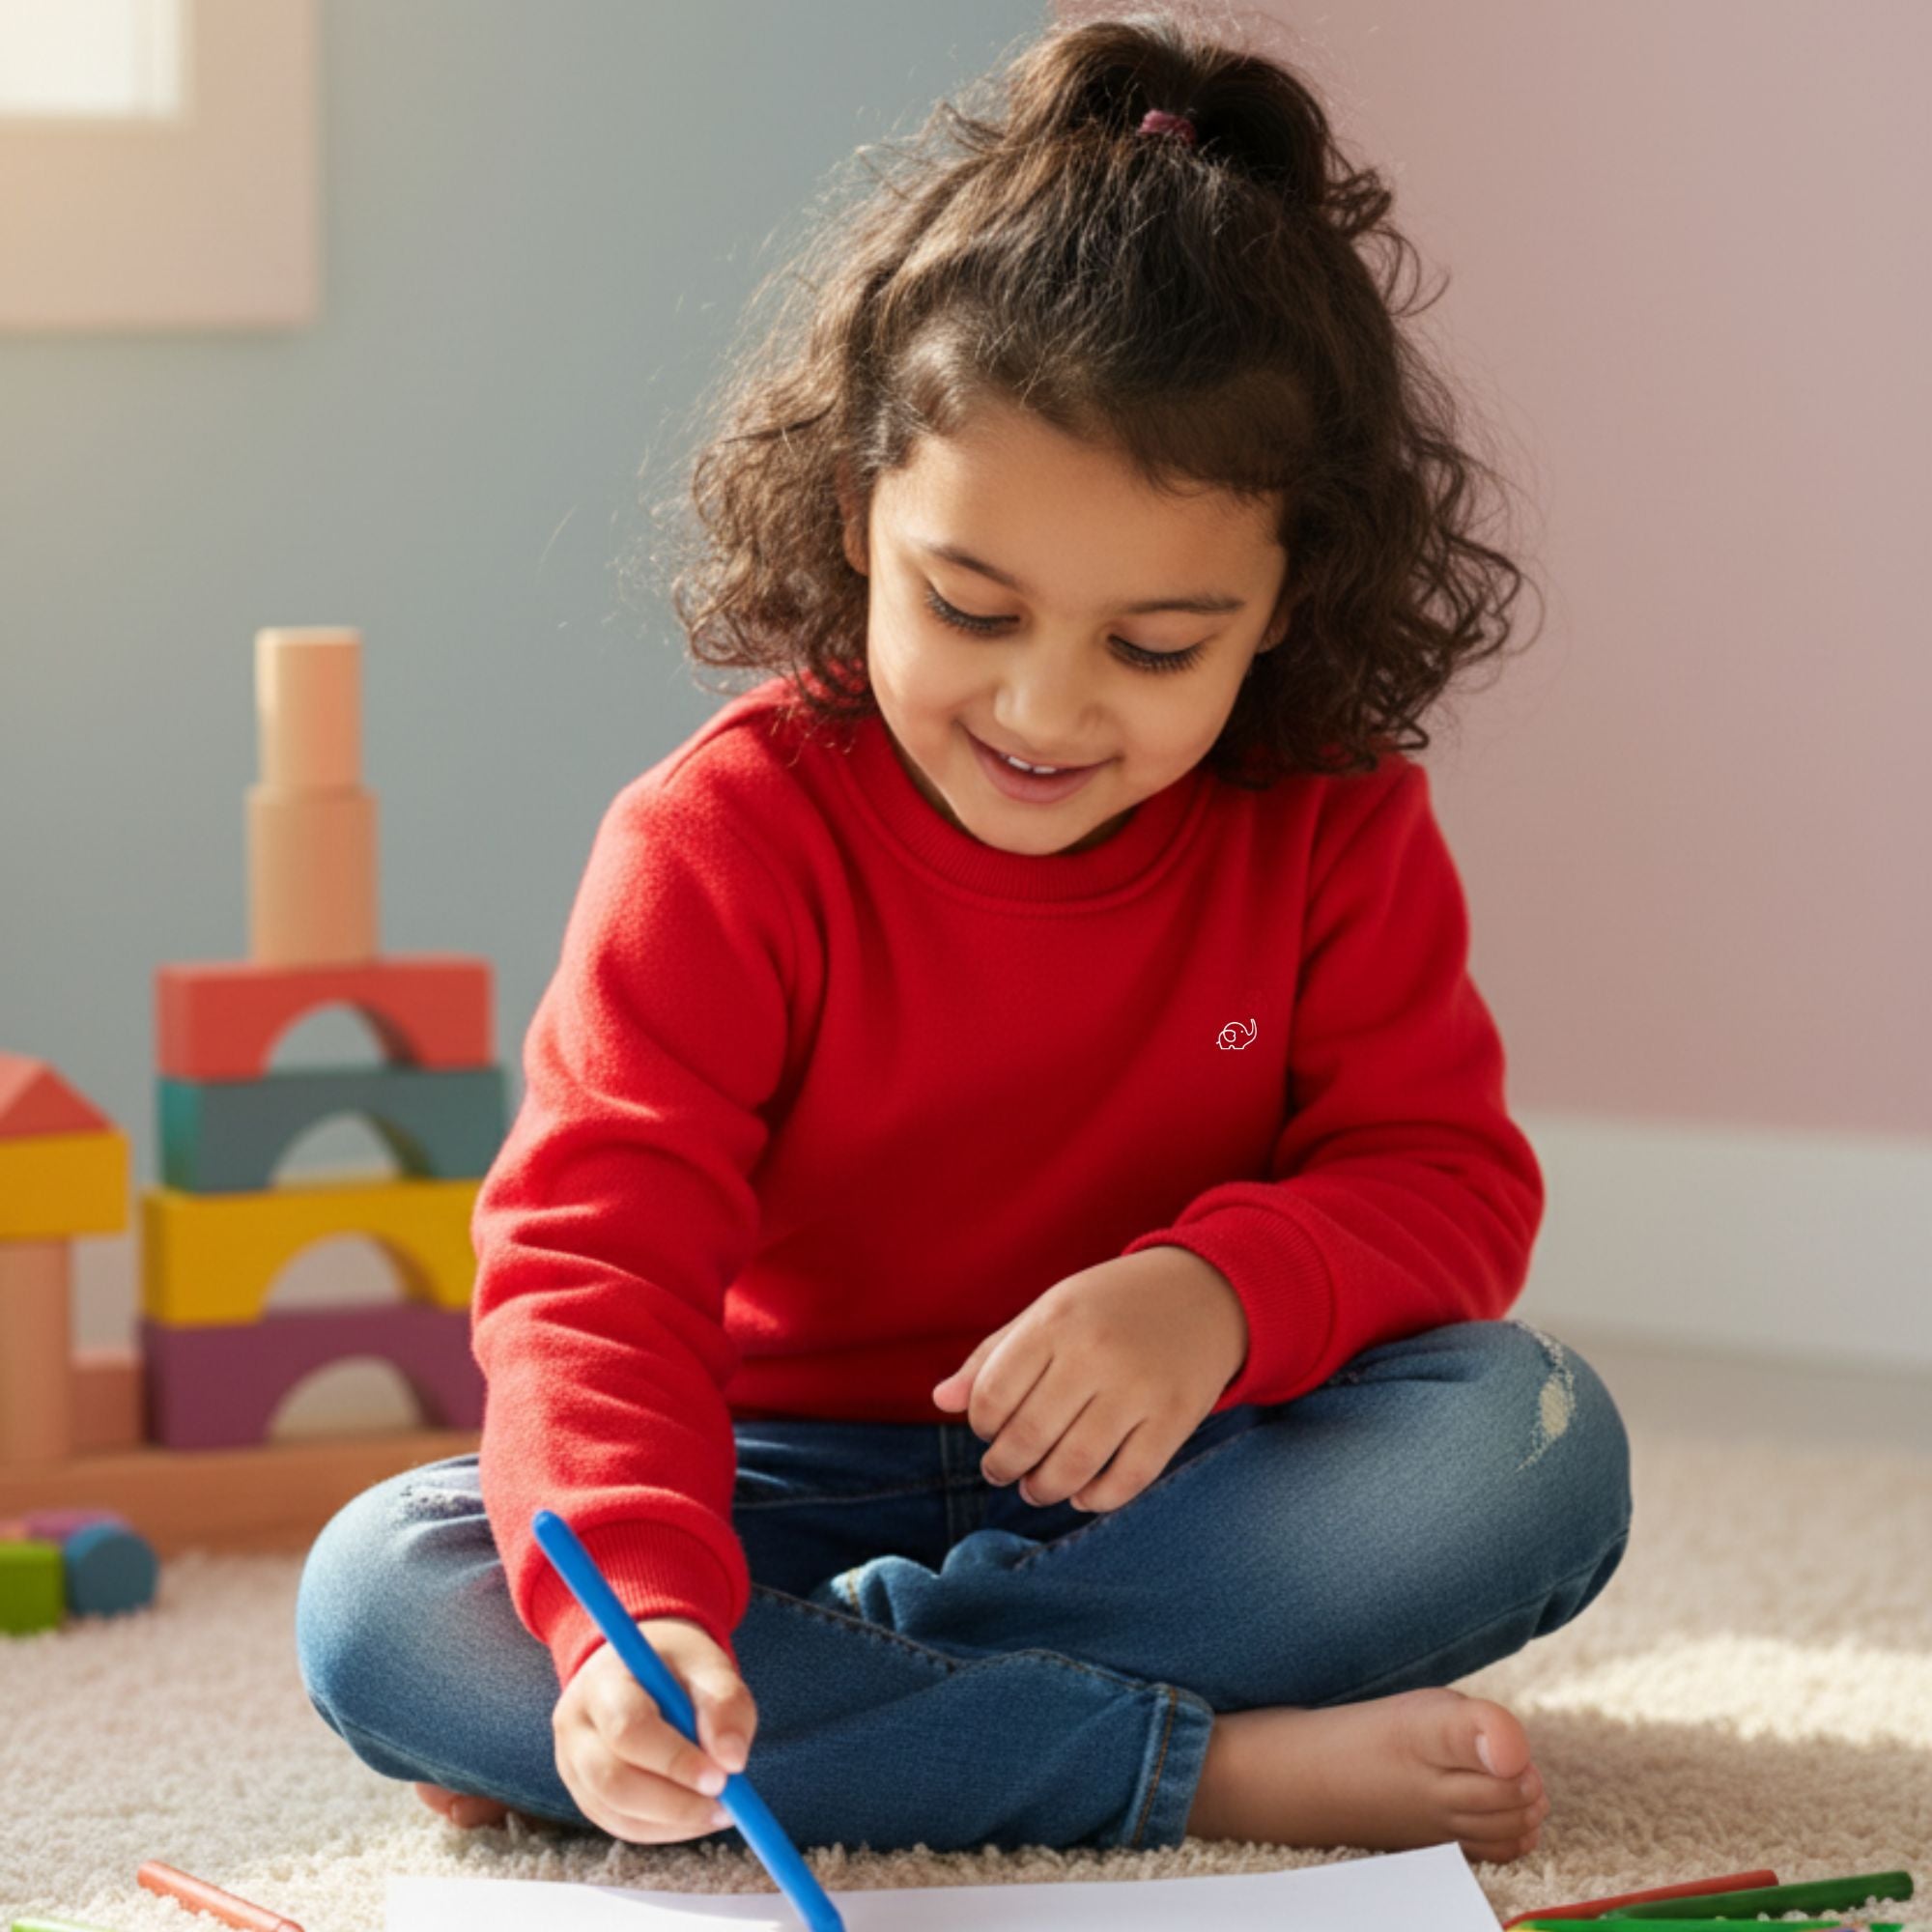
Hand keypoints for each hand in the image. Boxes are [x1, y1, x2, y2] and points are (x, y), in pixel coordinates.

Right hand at [552, 1615, 758, 1843]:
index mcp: (602, 1682)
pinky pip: (623, 1825)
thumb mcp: (706, 1665)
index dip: (674, 1760)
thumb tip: (733, 1761)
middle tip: (726, 1806)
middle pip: (612, 1781)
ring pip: (617, 1812)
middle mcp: (576, 1727)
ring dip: (675, 1820)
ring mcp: (573, 1766)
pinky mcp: (586, 1795)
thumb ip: (724, 1703)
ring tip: (720, 1809)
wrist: (640, 1668)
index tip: (721, 1778)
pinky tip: (697, 1813)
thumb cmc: (676, 1666)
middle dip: (674, 1803)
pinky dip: (665, 1828)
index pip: (628, 1729)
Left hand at [930, 1247, 1247, 1514]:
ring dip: (1043, 1490)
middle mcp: (1096, 1352)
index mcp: (1056, 1320)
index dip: (981, 1426)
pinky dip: (1097, 1499)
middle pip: (1028, 1437)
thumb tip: (942, 1402)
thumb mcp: (1049, 1312)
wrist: (1206, 1292)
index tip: (988, 1431)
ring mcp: (1140, 1388)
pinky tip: (1082, 1494)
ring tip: (1035, 1488)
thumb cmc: (1110, 1306)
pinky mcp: (1177, 1418)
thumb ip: (993, 1356)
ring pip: (1074, 1466)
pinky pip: (1128, 1480)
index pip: (991, 1396)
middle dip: (1004, 1466)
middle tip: (1002, 1471)